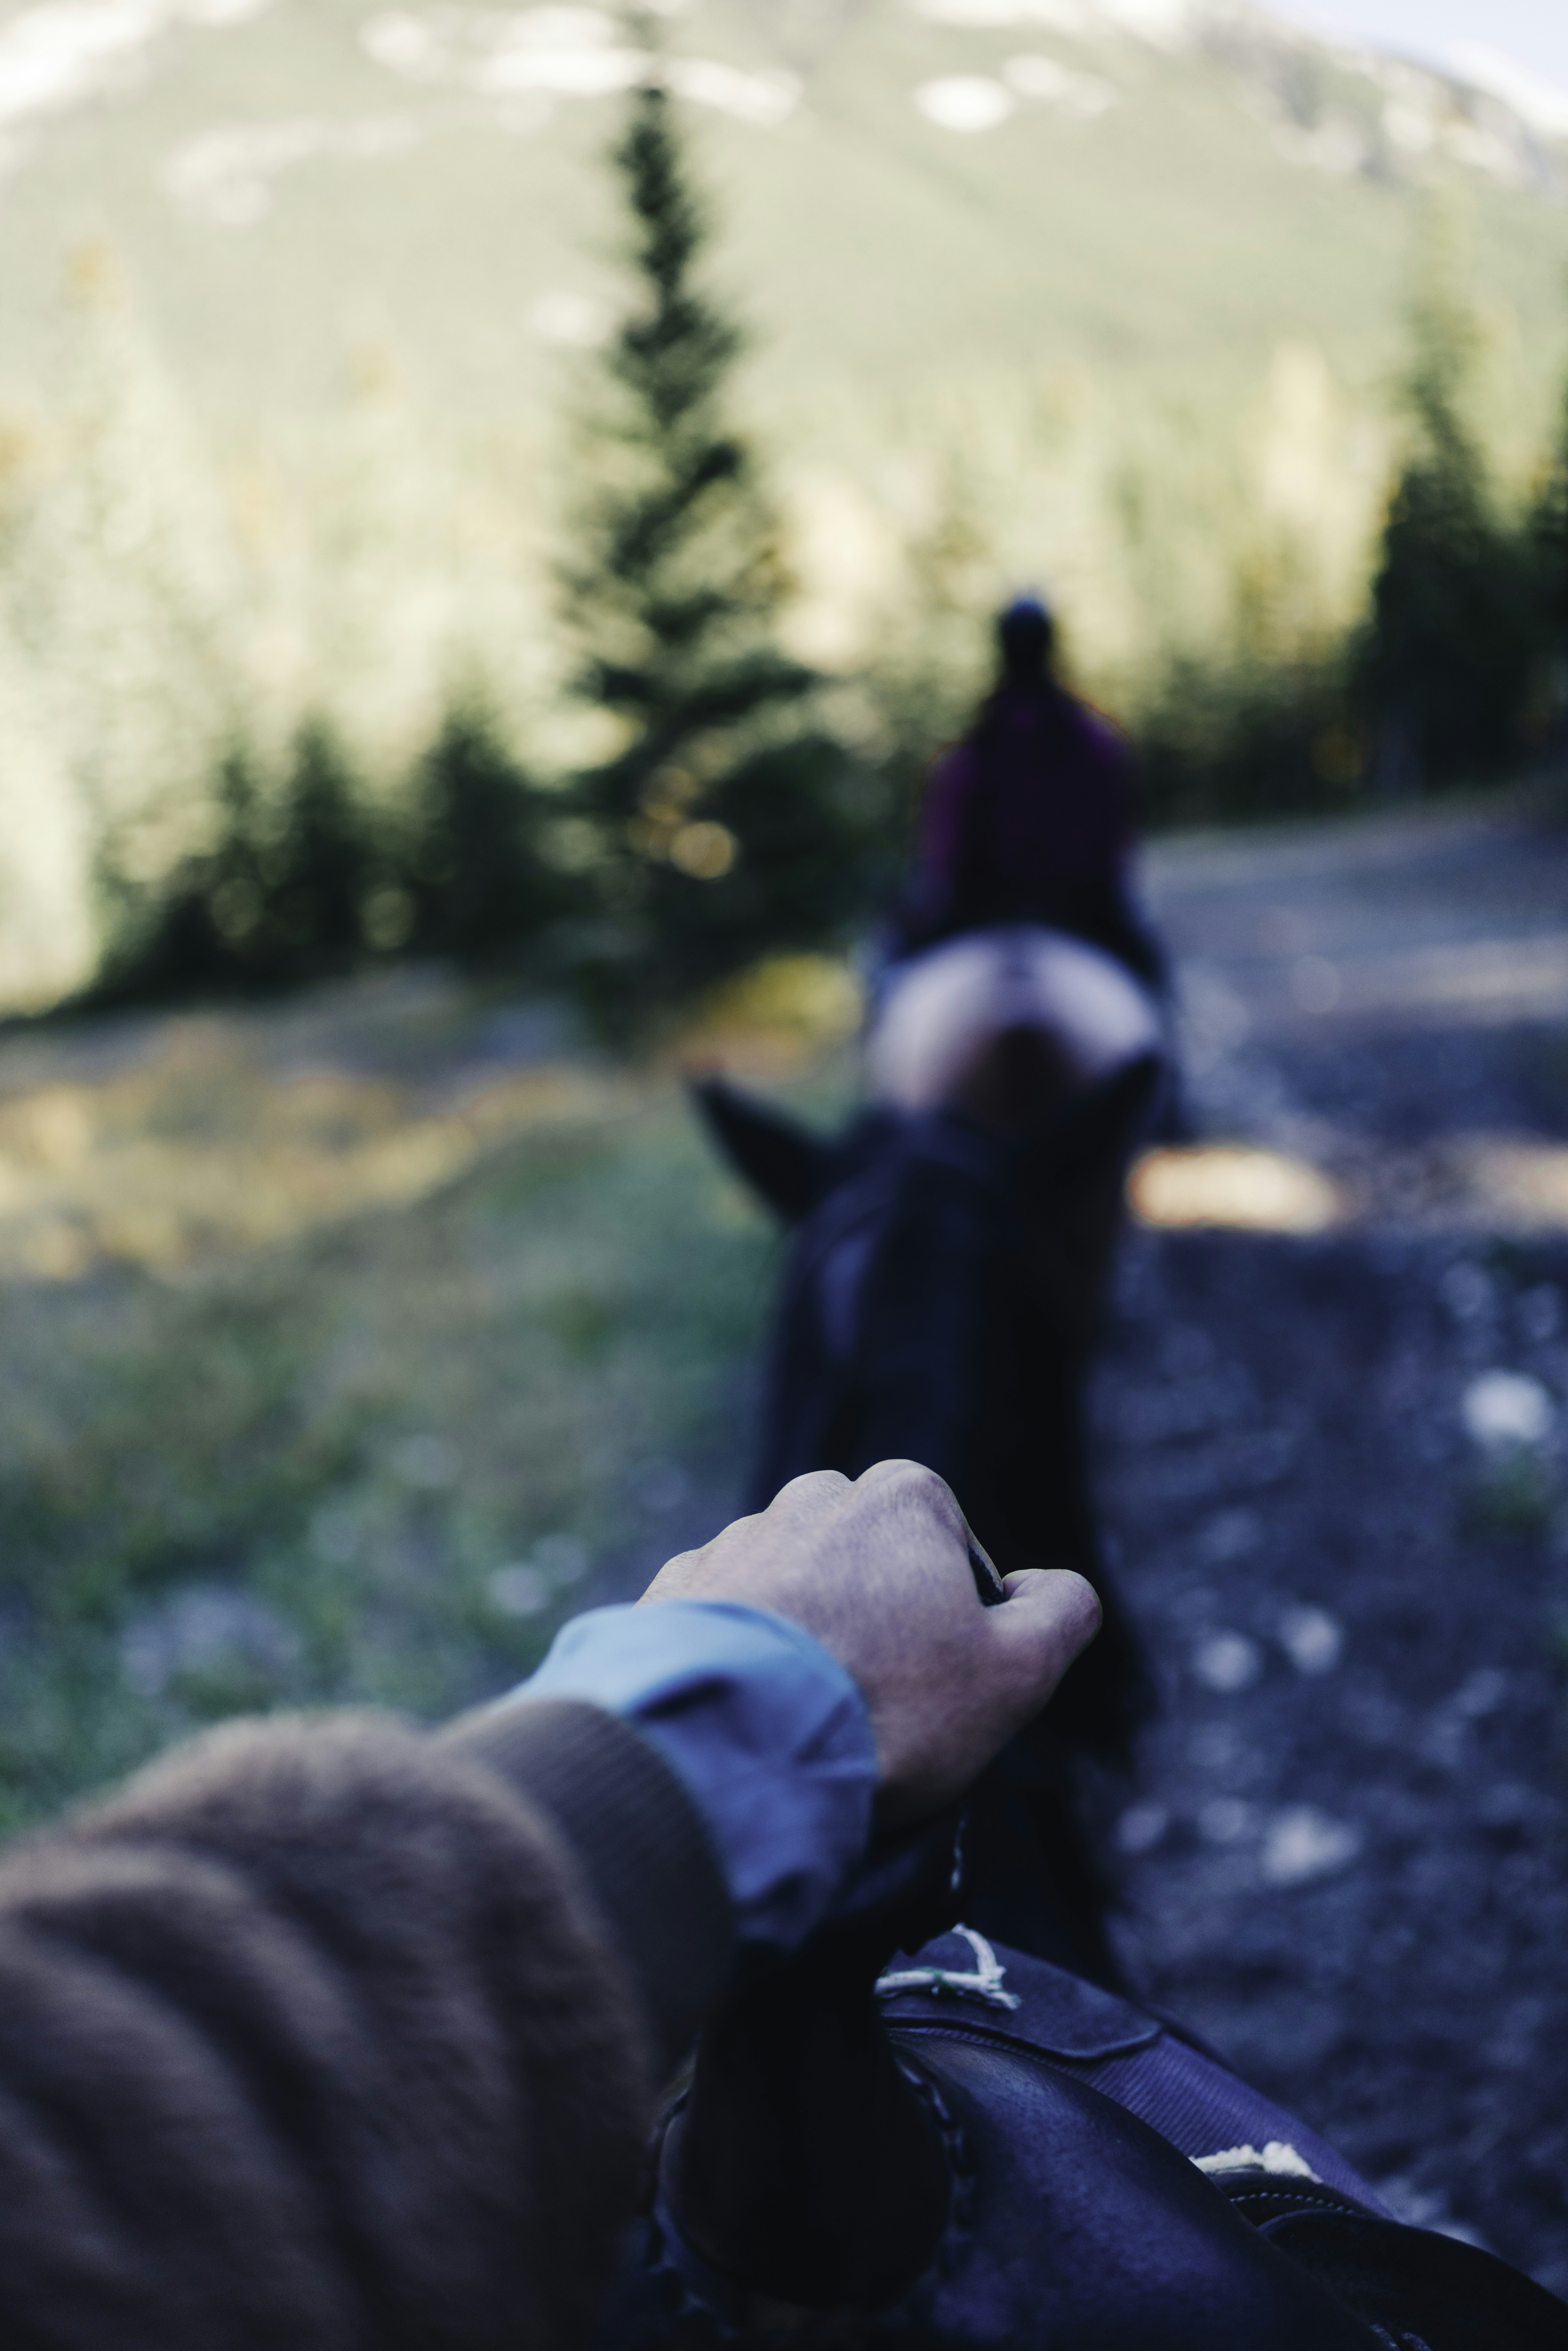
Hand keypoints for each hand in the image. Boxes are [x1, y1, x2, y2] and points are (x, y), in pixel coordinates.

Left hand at [639, 1462, 1100, 1823]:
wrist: (735, 1750)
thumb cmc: (890, 1708)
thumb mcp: (1019, 1671)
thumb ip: (1061, 1612)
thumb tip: (1053, 1587)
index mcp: (900, 1498)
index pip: (953, 1551)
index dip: (958, 1624)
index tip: (938, 1683)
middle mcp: (810, 1500)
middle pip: (871, 1569)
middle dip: (878, 1625)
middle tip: (876, 1707)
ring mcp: (734, 1542)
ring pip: (796, 1593)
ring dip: (808, 1643)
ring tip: (807, 1718)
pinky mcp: (672, 1592)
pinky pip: (726, 1622)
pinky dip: (743, 1662)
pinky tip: (750, 1712)